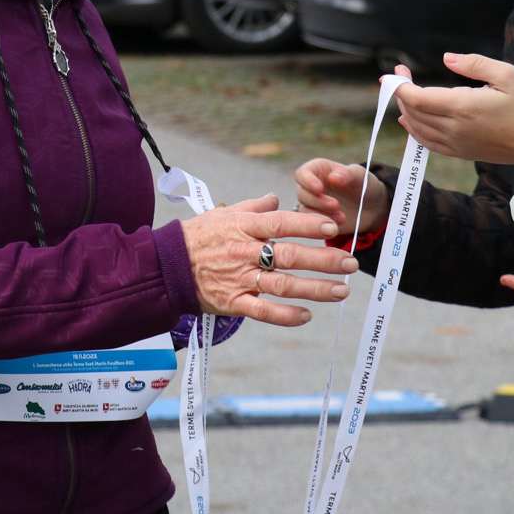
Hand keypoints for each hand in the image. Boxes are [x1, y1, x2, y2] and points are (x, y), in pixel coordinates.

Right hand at [180, 194, 360, 327]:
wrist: (164, 266)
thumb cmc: (197, 237)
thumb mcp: (222, 214)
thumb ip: (253, 207)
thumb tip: (276, 198)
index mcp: (242, 227)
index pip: (280, 224)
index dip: (307, 225)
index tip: (332, 228)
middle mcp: (243, 252)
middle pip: (289, 256)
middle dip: (323, 260)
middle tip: (350, 263)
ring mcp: (239, 279)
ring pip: (282, 285)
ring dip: (315, 289)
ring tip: (341, 290)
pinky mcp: (233, 302)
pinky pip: (263, 311)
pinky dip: (286, 315)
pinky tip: (308, 315)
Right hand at [292, 158, 389, 239]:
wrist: (372, 208)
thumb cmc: (364, 186)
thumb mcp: (361, 176)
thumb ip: (348, 174)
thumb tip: (333, 177)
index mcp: (318, 170)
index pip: (302, 174)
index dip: (307, 181)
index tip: (319, 188)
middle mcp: (311, 187)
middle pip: (302, 194)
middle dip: (317, 201)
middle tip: (336, 205)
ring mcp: (313, 205)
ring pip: (304, 211)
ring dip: (322, 214)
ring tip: (342, 216)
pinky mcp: (316, 221)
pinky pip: (312, 225)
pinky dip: (325, 225)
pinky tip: (341, 221)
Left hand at [393, 53, 513, 164]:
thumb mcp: (508, 75)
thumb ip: (474, 64)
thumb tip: (447, 58)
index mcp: (462, 107)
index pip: (417, 98)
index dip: (401, 85)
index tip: (397, 71)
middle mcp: (454, 128)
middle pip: (413, 111)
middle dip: (401, 93)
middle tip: (400, 76)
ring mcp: (457, 143)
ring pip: (418, 128)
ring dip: (405, 110)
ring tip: (404, 93)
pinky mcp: (462, 153)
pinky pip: (428, 144)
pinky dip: (414, 131)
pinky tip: (409, 121)